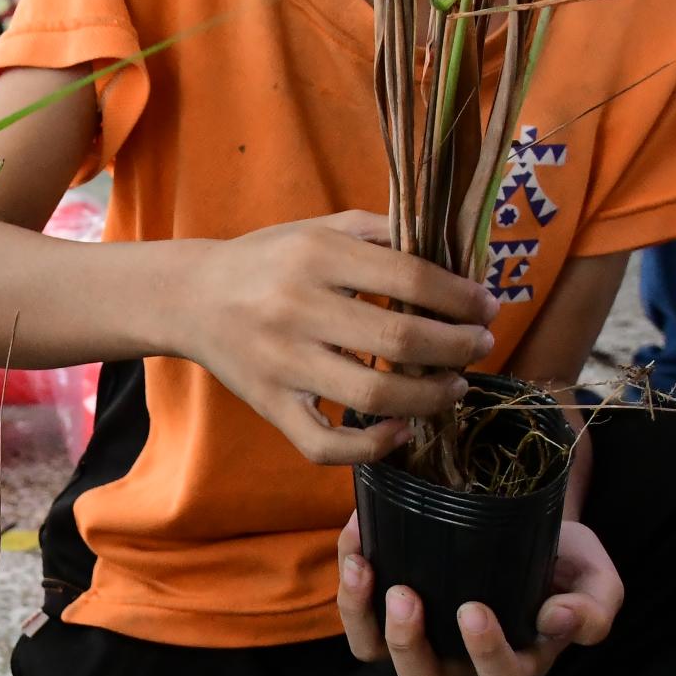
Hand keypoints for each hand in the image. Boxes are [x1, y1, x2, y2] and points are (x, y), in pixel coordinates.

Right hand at [171, 212, 497, 464]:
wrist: (190, 298)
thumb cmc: (269, 261)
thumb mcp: (321, 228)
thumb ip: (383, 233)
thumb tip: (456, 258)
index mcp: (317, 255)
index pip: (411, 278)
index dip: (461, 298)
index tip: (486, 308)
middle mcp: (297, 308)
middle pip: (401, 337)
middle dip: (458, 347)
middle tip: (479, 346)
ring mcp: (281, 363)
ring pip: (373, 393)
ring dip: (430, 396)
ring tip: (454, 386)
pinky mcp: (269, 405)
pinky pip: (325, 444)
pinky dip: (371, 446)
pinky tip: (400, 430)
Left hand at [336, 509, 621, 675]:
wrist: (528, 522)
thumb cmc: (564, 559)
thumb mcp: (594, 578)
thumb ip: (594, 607)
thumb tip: (562, 620)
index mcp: (516, 661)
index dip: (485, 652)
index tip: (473, 609)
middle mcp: (461, 661)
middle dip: (407, 642)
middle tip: (405, 595)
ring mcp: (420, 635)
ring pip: (374, 651)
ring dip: (361, 614)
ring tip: (363, 569)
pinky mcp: (386, 604)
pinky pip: (355, 606)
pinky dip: (348, 572)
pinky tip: (356, 533)